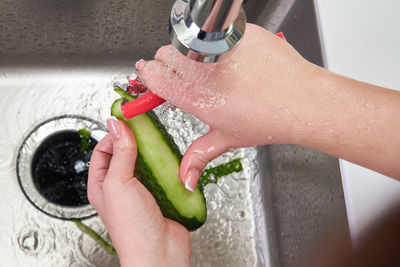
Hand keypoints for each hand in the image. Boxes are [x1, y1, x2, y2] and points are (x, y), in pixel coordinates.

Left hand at [88, 118, 190, 266]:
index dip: (113, 134)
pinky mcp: (162, 195)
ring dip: (155, 154)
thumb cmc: (133, 229)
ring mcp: (142, 191)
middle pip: (126, 154)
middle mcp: (121, 187)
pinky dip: (169, 166)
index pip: (103, 150)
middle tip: (147, 129)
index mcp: (102, 184)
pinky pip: (165, 174)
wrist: (160, 253)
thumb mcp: (119, 183)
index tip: (127, 122)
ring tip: (160, 145)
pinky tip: (173, 162)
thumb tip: (117, 125)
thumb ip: (119, 153)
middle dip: (137, 141)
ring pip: (147, 163)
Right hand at [138, 23, 399, 180]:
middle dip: (168, 63)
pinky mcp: (237, 32)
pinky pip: (214, 32)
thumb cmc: (269, 118)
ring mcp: (221, 48)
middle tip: (185, 74)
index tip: (150, 76)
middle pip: (166, 54)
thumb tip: (185, 177)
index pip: (154, 76)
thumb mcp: (227, 139)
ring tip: (211, 67)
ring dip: (191, 51)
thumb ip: (198, 156)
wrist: (303, 101)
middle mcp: (205, 69)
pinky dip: (216, 42)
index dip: (149, 76)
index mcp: (197, 97)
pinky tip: (232, 58)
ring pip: (187, 40)